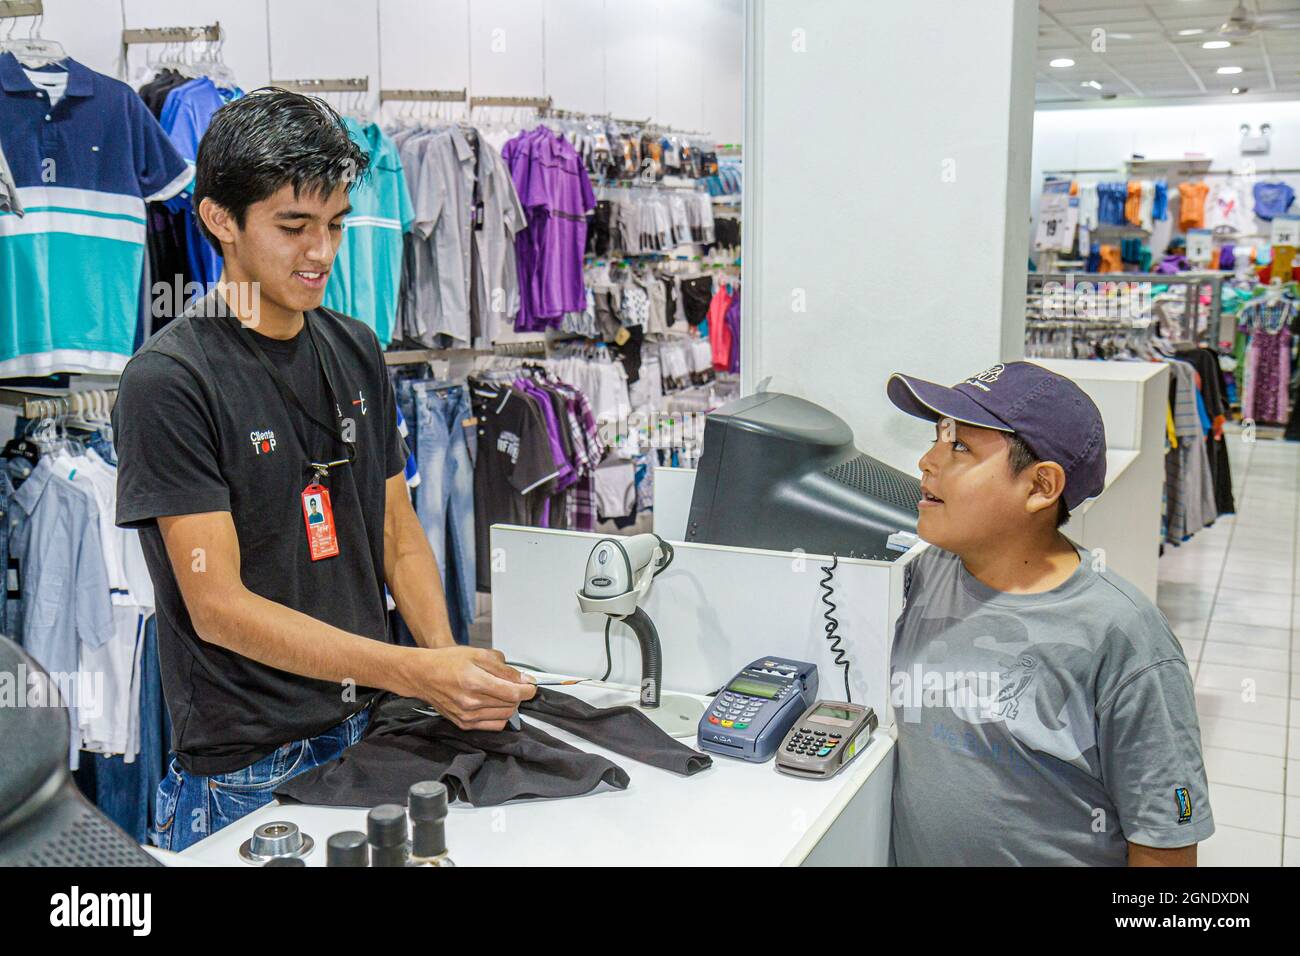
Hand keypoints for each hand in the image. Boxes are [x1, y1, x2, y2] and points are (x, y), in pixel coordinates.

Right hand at [400, 646, 536, 730]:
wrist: (423, 675)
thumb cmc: (448, 662)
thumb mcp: (478, 654)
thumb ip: (503, 668)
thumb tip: (523, 679)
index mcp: (475, 682)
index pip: (514, 693)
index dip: (528, 689)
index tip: (531, 685)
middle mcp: (471, 703)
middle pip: (511, 705)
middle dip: (518, 694)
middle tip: (513, 684)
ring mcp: (467, 716)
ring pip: (505, 716)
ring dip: (509, 705)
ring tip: (501, 692)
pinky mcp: (464, 724)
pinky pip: (494, 725)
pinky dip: (500, 716)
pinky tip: (494, 704)